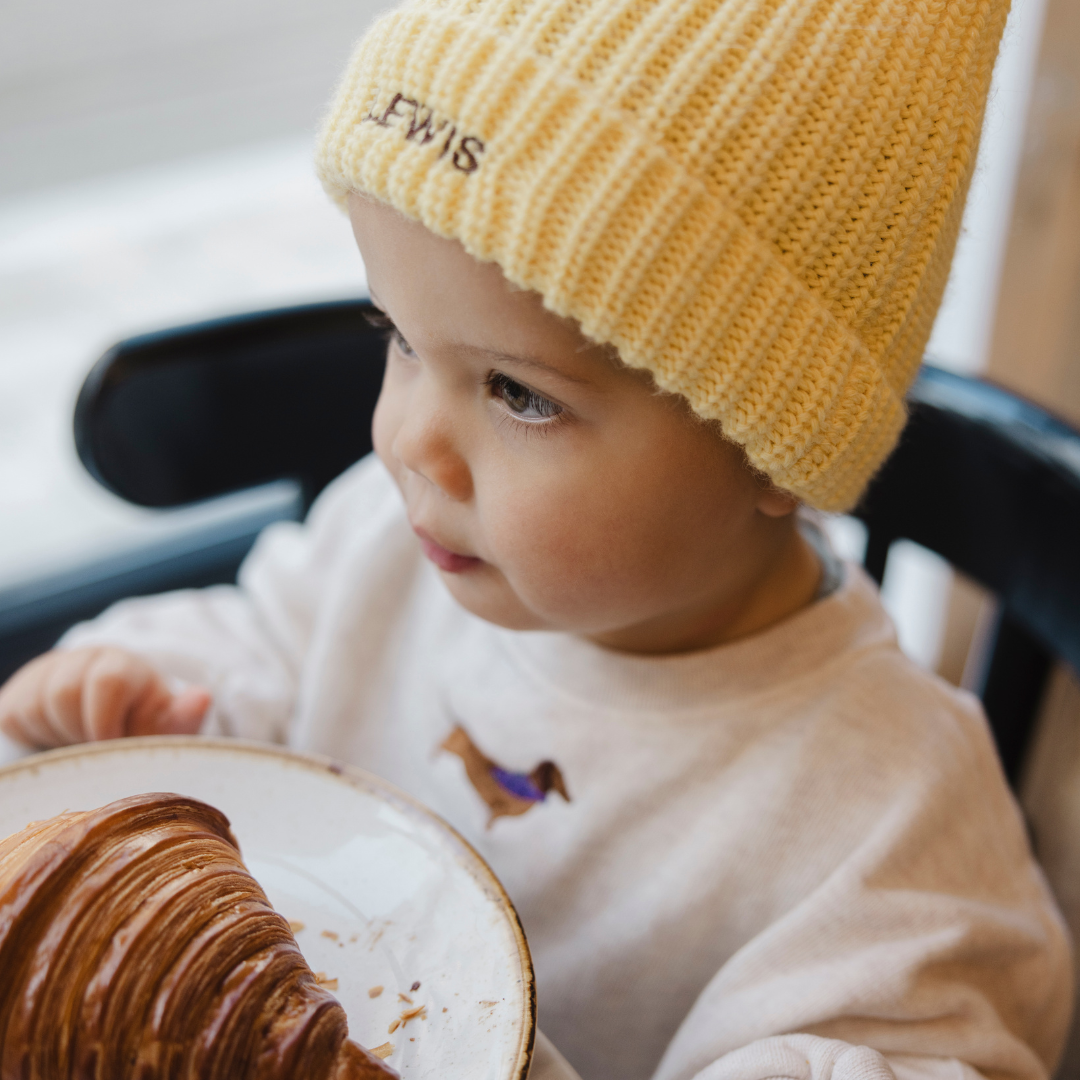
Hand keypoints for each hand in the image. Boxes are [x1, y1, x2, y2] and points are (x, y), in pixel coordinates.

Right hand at [0, 647, 210, 748]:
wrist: (107, 726)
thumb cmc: (141, 728)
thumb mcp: (166, 727)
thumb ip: (183, 717)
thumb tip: (201, 696)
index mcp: (124, 665)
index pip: (108, 681)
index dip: (106, 721)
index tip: (113, 744)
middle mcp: (84, 660)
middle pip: (65, 693)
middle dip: (79, 731)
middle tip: (95, 748)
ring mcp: (48, 674)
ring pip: (34, 706)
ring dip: (57, 735)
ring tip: (78, 745)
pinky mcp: (18, 693)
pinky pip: (12, 717)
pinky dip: (32, 737)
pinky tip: (55, 741)